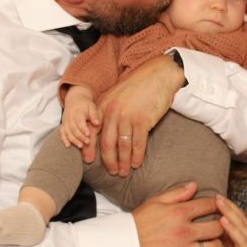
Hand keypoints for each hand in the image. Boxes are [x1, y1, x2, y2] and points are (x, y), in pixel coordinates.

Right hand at [61, 86, 99, 149]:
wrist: (75, 99)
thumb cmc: (85, 104)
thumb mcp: (91, 106)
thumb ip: (94, 114)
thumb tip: (97, 123)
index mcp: (77, 112)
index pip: (79, 122)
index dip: (83, 129)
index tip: (88, 134)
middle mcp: (70, 117)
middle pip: (73, 129)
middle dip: (80, 136)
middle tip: (87, 142)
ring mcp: (65, 121)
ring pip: (67, 132)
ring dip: (73, 140)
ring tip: (81, 146)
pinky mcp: (63, 124)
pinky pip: (62, 133)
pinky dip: (64, 139)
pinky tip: (68, 145)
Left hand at [97, 54, 183, 175]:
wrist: (159, 74)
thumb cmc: (139, 85)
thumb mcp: (117, 94)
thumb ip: (109, 110)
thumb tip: (104, 129)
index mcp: (104, 105)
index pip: (92, 131)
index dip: (89, 148)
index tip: (88, 160)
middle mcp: (112, 112)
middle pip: (107, 143)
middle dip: (109, 160)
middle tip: (112, 171)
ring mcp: (127, 116)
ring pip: (122, 146)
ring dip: (124, 162)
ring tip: (125, 171)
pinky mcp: (142, 120)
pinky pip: (138, 143)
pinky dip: (137, 156)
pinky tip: (137, 163)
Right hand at [133, 182, 222, 246]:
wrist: (124, 245)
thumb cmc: (139, 222)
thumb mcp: (156, 202)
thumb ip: (177, 193)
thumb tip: (195, 185)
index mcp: (179, 212)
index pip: (209, 205)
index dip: (217, 204)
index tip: (218, 207)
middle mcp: (184, 231)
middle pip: (217, 228)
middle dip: (221, 226)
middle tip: (219, 226)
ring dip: (216, 246)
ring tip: (213, 243)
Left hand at [217, 195, 246, 246]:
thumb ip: (234, 238)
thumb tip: (219, 226)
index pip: (240, 218)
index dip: (230, 206)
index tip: (218, 195)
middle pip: (240, 224)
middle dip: (229, 211)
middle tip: (217, 198)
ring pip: (241, 241)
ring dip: (232, 230)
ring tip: (221, 220)